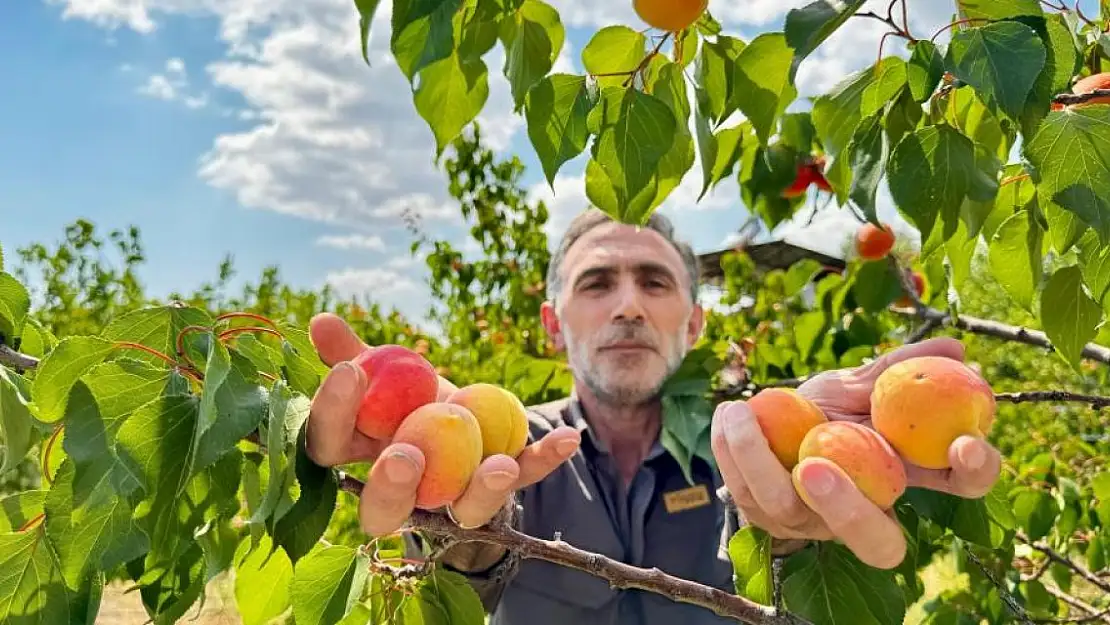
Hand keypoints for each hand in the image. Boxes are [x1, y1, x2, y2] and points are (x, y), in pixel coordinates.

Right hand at [304, 313, 580, 535]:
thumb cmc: (408, 398)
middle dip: (392, 487)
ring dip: (482, 490)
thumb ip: (352, 351)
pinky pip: (524, 477)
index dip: (333, 412)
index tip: (350, 370)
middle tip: (405, 455)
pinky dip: (545, 459)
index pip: (329, 447)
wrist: (461, 424)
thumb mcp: (382, 372)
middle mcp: (403, 493)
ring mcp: (454, 499)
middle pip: (385, 509)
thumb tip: (320, 321)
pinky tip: (567, 438)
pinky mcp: (500, 488)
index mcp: (358, 458)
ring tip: (498, 466)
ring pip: (463, 510)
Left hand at [710, 337, 1001, 568]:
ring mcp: (810, 523)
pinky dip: (730, 446)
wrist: (770, 427)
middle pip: (878, 544)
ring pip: (790, 512)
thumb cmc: (828, 411)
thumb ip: (899, 370)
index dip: (976, 472)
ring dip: (759, 458)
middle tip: (814, 467)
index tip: (964, 442)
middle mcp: (864, 515)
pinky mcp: (761, 517)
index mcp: (907, 477)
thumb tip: (955, 347)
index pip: (961, 487)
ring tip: (743, 411)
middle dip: (849, 511)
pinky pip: (742, 489)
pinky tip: (728, 411)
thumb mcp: (859, 388)